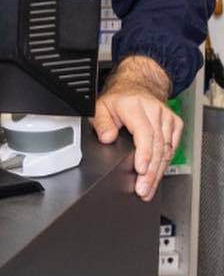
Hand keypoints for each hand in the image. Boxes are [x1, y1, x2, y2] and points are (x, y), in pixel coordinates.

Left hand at [91, 56, 180, 200]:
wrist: (137, 86)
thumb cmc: (118, 99)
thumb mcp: (100, 106)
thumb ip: (101, 123)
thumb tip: (106, 138)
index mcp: (136, 107)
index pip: (145, 134)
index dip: (144, 154)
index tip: (141, 170)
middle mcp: (155, 112)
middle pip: (157, 146)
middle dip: (150, 171)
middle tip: (143, 189)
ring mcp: (167, 118)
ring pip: (167, 149)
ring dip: (158, 172)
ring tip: (148, 189)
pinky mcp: (175, 124)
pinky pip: (172, 147)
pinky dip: (165, 164)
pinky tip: (156, 176)